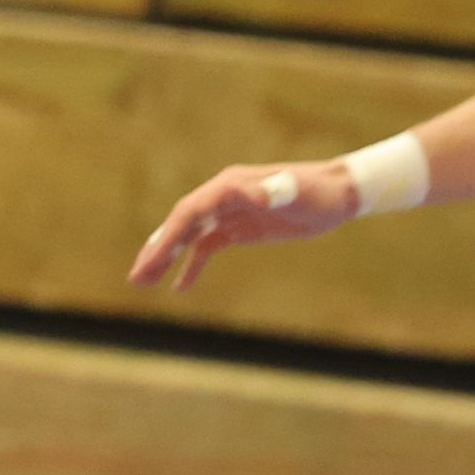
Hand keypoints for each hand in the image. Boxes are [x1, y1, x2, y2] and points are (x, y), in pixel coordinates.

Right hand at [128, 159, 362, 291]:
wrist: (337, 193)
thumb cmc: (319, 192)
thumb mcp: (300, 192)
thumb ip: (278, 190)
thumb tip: (259, 195)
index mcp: (229, 187)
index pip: (190, 211)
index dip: (169, 235)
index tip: (153, 259)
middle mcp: (221, 197)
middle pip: (180, 224)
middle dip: (156, 250)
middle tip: (136, 277)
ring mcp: (227, 213)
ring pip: (187, 237)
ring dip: (164, 258)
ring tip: (141, 282)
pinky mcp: (238, 228)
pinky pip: (206, 248)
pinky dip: (191, 266)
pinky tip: (179, 288)